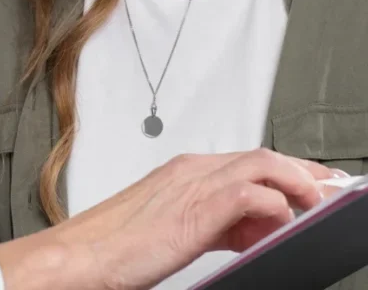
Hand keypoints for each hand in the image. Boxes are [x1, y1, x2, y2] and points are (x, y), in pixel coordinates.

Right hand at [0, 149, 331, 289]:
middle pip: (262, 156)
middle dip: (303, 170)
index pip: (248, 160)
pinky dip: (274, 204)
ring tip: (318, 202)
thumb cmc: (116, 244)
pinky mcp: (194, 210)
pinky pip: (248, 194)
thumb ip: (215, 222)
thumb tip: (250, 228)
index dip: (287, 170)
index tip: (313, 183)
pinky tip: (281, 221)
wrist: (79, 254)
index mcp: (184, 171)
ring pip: (261, 165)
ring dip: (297, 181)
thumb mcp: (173, 227)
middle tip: (330, 187)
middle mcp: (191, 170)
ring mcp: (192, 185)